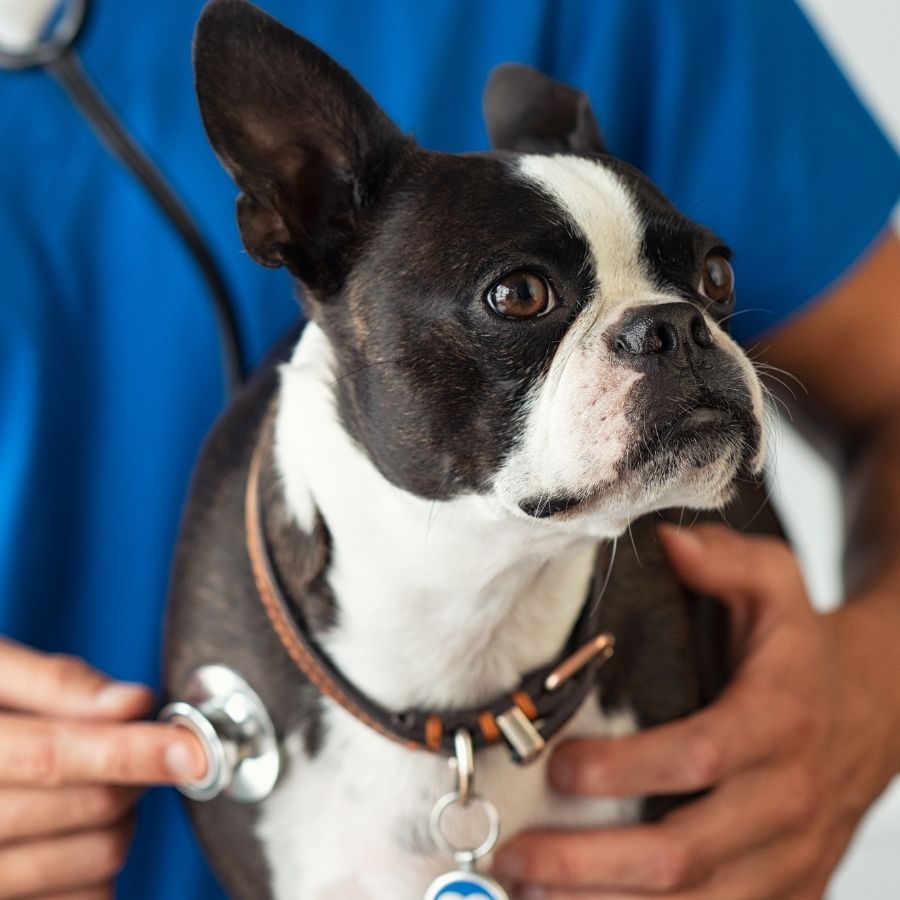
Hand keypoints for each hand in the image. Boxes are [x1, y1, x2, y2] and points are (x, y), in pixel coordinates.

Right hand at [0, 638, 205, 898]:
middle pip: (87, 809)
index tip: (189, 749)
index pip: (51, 756)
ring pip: (92, 862)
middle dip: (133, 776)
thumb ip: (51, 682)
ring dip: (123, 822)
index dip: (129, 751)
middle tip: (135, 751)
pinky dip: (98, 871)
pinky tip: (78, 835)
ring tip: (101, 789)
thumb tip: (131, 702)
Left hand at [493, 523, 899, 898]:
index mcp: (777, 719)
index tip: (557, 766)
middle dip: (592, 863)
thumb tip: (668, 543)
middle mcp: (787, 798)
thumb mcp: (775, 582)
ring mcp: (790, 855)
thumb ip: (724, 559)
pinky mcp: (789, 889)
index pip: (697, 756)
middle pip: (685, 852)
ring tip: (530, 897)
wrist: (878, 706)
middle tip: (516, 857)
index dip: (625, 769)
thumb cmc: (802, 644)